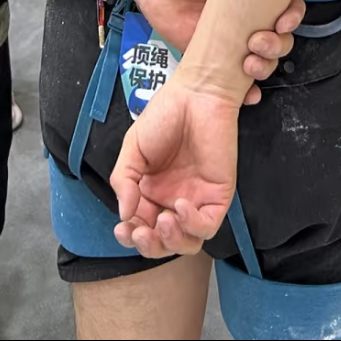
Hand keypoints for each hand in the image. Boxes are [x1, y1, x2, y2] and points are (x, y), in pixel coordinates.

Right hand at [110, 76, 240, 257]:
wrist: (196, 95)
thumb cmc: (165, 115)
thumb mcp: (132, 148)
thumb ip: (123, 181)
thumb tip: (123, 214)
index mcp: (152, 192)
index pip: (140, 227)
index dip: (131, 235)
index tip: (122, 229)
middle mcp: (174, 200)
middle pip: (163, 243)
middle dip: (148, 245)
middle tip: (138, 232)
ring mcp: (197, 200)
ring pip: (187, 242)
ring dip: (171, 241)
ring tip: (161, 222)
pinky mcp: (218, 195)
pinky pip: (207, 225)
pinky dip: (192, 224)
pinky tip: (179, 206)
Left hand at [125, 0, 303, 104]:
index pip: (288, 9)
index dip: (293, 18)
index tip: (282, 23)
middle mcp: (251, 20)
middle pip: (281, 40)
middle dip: (276, 46)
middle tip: (256, 43)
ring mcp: (235, 43)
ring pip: (265, 62)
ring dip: (265, 68)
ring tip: (248, 66)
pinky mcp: (217, 62)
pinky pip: (239, 83)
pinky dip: (248, 92)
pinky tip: (248, 94)